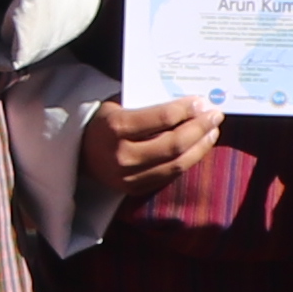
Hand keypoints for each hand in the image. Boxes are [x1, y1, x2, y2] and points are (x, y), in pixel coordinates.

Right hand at [78, 97, 222, 205]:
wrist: (77, 152)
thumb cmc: (103, 121)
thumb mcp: (118, 104)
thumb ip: (149, 104)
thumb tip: (191, 103)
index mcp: (116, 127)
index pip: (162, 118)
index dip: (187, 109)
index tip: (202, 101)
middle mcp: (122, 155)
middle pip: (174, 144)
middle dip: (200, 128)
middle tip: (215, 115)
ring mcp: (127, 177)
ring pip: (176, 165)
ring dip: (200, 147)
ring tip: (212, 132)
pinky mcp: (133, 189)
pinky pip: (168, 176)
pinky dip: (188, 161)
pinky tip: (198, 148)